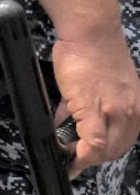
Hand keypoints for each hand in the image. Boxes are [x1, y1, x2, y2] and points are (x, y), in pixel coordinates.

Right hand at [51, 32, 139, 177]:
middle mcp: (131, 113)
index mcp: (137, 109)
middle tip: (71, 155)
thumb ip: (92, 107)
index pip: (121, 143)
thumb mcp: (104, 86)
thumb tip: (75, 126)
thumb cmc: (94, 56)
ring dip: (80, 153)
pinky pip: (89, 140)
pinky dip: (75, 148)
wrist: (90, 35)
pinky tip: (62, 140)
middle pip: (113, 150)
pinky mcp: (93, 109)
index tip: (83, 159)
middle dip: (91, 157)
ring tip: (64, 146)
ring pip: (101, 148)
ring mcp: (114, 112)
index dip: (101, 155)